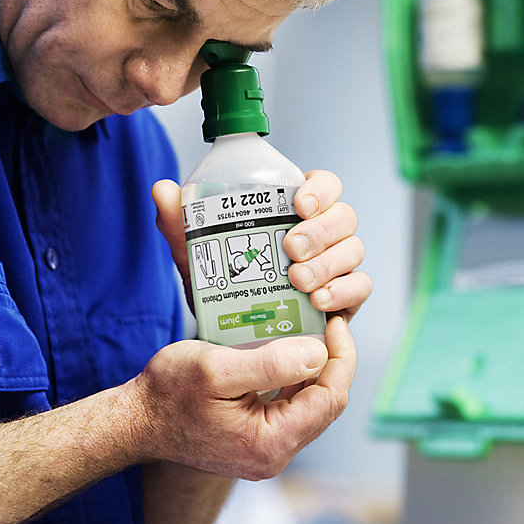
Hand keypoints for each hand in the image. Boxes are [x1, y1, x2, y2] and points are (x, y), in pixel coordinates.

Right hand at [123, 317, 355, 479]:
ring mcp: (266, 450)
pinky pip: (289, 406)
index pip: (330, 399)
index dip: (341, 356)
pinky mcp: (256, 440)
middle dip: (331, 359)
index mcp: (270, 443)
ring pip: (309, 403)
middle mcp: (274, 455)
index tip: (334, 322)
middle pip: (325, 402)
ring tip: (308, 330)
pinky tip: (286, 350)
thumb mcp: (217, 369)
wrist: (136, 421)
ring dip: (313, 367)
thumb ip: (270, 364)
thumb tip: (319, 353)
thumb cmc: (168, 394)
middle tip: (325, 321)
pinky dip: (293, 377)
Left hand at [151, 169, 372, 321]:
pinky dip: (343, 292)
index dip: (320, 189)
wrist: (234, 338)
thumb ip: (182, 225)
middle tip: (291, 248)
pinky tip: (319, 301)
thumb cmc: (226, 287)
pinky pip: (360, 287)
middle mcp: (325, 235)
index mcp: (297, 212)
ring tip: (298, 280)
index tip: (298, 204)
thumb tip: (163, 190)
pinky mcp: (346, 298)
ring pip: (354, 250)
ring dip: (329, 263)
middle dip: (322, 230)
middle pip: (345, 217)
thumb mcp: (199, 257)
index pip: (325, 185)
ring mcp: (338, 265)